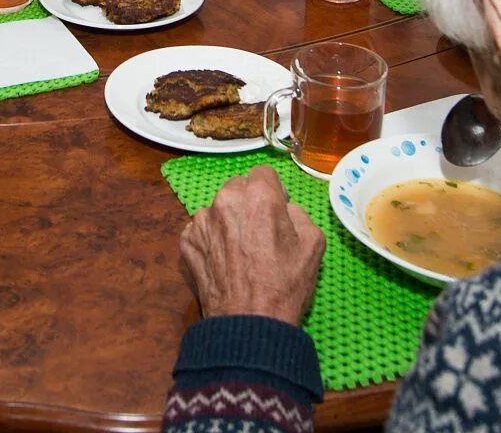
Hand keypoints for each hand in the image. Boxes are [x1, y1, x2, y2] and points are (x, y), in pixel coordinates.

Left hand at [179, 166, 324, 324]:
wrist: (249, 326)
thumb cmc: (285, 286)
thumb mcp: (313, 244)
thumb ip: (298, 213)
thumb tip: (284, 207)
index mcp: (258, 196)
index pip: (264, 174)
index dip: (273, 192)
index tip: (277, 212)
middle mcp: (225, 200)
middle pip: (239, 187)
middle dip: (249, 203)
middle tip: (260, 233)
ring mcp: (201, 220)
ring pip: (219, 208)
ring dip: (229, 221)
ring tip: (241, 252)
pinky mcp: (187, 241)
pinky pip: (202, 230)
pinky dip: (212, 240)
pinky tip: (224, 262)